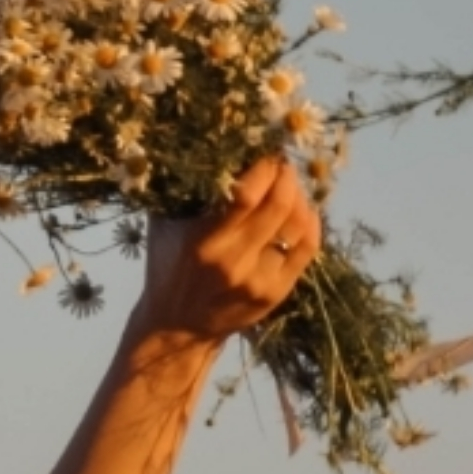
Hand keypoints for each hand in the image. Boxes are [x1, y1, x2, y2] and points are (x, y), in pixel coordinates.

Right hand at [131, 158, 322, 346]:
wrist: (176, 328)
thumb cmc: (167, 269)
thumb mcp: (162, 230)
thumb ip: (177, 192)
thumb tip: (196, 145)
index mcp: (203, 243)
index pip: (246, 195)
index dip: (264, 168)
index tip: (265, 153)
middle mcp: (234, 262)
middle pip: (278, 205)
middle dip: (286, 176)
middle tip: (281, 165)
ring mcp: (259, 280)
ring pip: (298, 224)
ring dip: (299, 197)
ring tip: (289, 187)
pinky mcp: (276, 292)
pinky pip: (307, 248)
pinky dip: (310, 222)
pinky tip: (302, 211)